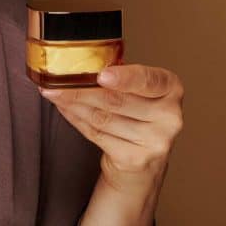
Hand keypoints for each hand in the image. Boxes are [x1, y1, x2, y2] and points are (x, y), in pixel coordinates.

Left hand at [39, 63, 183, 191]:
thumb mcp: (139, 91)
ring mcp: (155, 141)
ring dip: (73, 104)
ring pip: (103, 117)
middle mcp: (169, 116)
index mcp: (171, 89)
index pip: (148, 80)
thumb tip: (80, 64)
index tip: (101, 75)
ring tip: (54, 93)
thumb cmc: (137, 114)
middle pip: (117, 100)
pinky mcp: (135, 159)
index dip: (124, 78)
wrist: (143, 161)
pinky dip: (76, 119)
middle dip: (81, 90)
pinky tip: (64, 109)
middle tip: (56, 81)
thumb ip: (121, 77)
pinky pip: (97, 134)